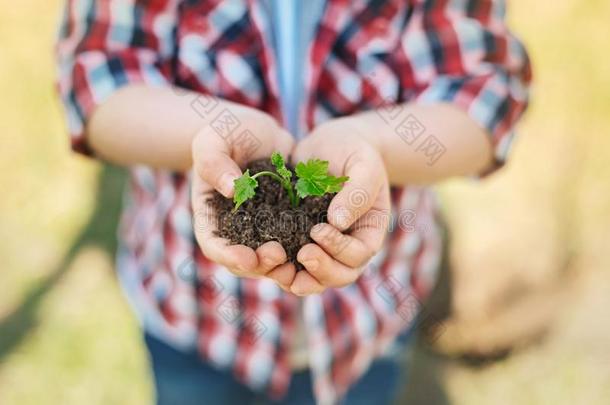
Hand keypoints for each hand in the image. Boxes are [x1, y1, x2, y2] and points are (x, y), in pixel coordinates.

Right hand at [191, 107, 295, 280]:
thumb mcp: (213, 139)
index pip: (213, 245)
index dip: (228, 256)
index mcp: (212, 216)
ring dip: (284, 263)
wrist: (260, 131)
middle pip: (244, 260)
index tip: (246, 257)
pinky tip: (319, 244)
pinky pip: (294, 241)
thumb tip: (231, 188)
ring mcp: (262, 229)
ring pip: (271, 257)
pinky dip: (304, 247)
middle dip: (260, 264)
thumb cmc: (227, 132)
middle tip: (278, 256)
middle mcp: (236, 229)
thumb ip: (214, 162)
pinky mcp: (285, 223)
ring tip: (300, 256)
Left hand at [284, 118, 390, 294]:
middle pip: (340, 275)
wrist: (331, 146)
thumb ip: (357, 192)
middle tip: (302, 254)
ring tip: (280, 268)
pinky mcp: (298, 242)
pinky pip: (291, 265)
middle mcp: (347, 247)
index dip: (340, 249)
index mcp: (368, 232)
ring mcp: (323, 248)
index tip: (318, 230)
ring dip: (298, 278)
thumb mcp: (363, 164)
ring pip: (315, 278)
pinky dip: (278, 267)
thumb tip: (338, 222)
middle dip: (321, 270)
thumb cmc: (355, 152)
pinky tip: (263, 258)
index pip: (358, 254)